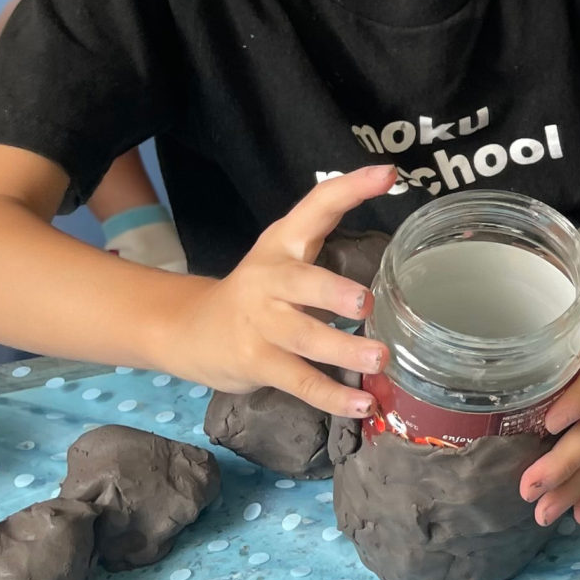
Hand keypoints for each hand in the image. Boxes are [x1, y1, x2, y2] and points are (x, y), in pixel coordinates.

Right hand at [174, 166, 393, 417]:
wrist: (189, 330)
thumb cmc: (258, 292)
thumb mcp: (286, 255)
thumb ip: (327, 233)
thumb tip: (390, 211)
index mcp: (282, 244)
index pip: (316, 206)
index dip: (350, 188)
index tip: (389, 174)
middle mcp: (271, 279)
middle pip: (302, 282)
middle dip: (332, 293)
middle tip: (365, 303)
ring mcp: (261, 323)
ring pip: (305, 338)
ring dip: (343, 350)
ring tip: (379, 360)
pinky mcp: (257, 362)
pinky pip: (300, 381)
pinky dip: (332, 396)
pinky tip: (361, 404)